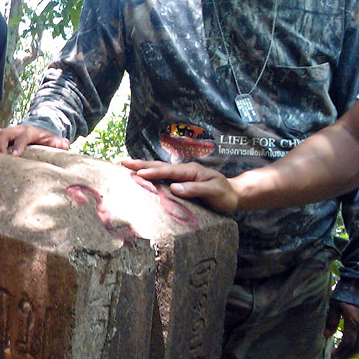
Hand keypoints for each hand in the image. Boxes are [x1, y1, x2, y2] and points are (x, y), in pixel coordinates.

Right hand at [0, 124, 69, 155]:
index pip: (22, 137)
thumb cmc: (40, 139)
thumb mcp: (50, 139)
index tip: (16, 156)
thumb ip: (57, 142)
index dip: (19, 145)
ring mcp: (0, 134)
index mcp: (26, 132)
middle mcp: (11, 131)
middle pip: (1, 134)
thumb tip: (65, 145)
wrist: (29, 131)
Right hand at [121, 160, 239, 213]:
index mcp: (191, 171)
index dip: (153, 172)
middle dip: (141, 164)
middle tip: (123, 162)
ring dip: (143, 167)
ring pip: (159, 170)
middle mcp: (184, 171)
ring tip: (126, 166)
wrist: (234, 196)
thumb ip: (195, 189)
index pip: (169, 171)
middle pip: (159, 166)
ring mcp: (181, 176)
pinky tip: (141, 176)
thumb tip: (174, 188)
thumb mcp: (214, 192)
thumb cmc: (225, 195)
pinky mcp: (180, 183)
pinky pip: (162, 178)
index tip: (139, 173)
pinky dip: (150, 175)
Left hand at [325, 299, 358, 358]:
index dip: (341, 352)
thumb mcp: (334, 304)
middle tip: (339, 357)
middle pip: (358, 346)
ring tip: (347, 350)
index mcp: (354, 321)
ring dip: (357, 348)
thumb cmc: (346, 291)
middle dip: (348, 354)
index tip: (334, 356)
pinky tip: (358, 340)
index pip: (348, 343)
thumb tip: (326, 336)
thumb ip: (331, 321)